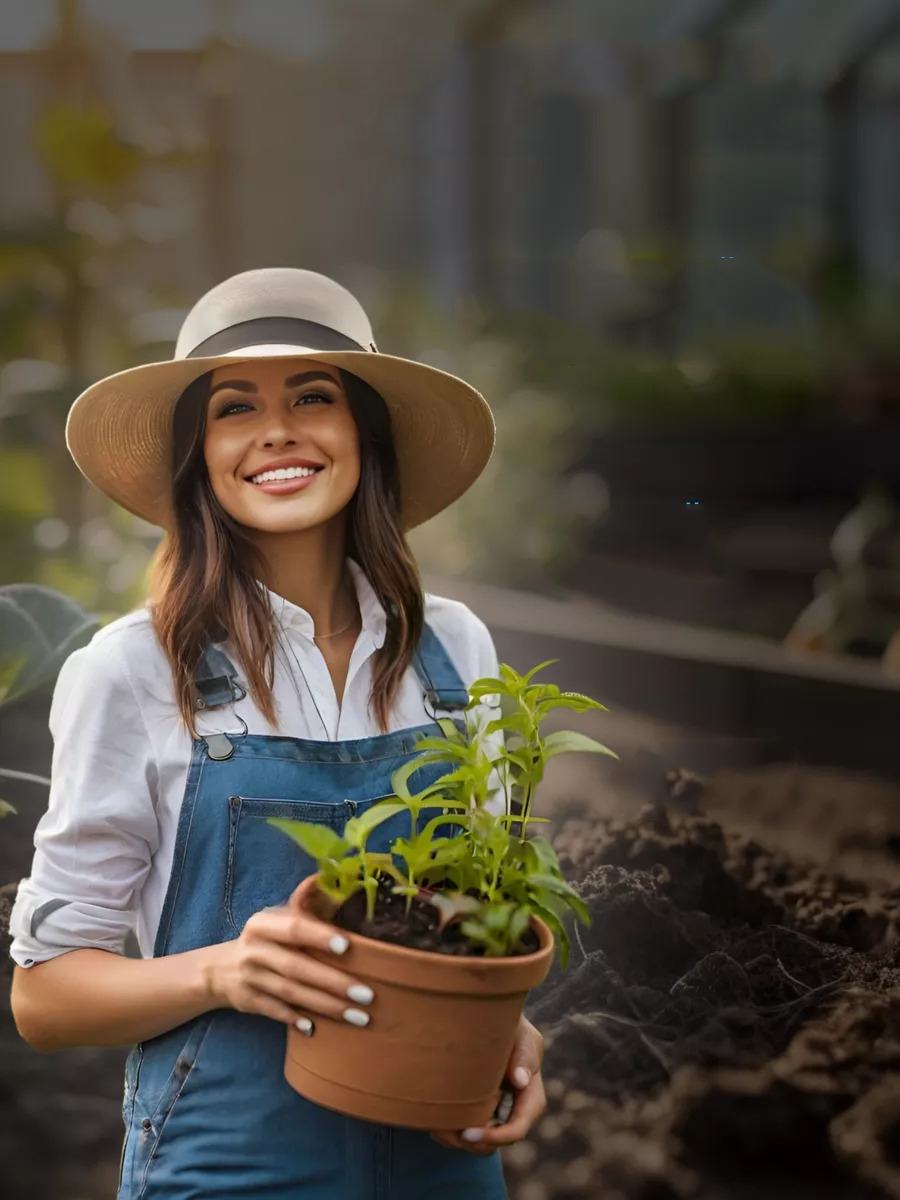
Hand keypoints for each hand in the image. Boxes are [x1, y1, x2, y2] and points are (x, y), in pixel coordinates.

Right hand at [201, 882, 374, 1031]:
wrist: (219, 969)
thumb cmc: (264, 939)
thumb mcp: (275, 918)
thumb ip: (302, 902)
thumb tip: (324, 876)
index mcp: (263, 924)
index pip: (293, 928)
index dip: (319, 936)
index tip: (347, 946)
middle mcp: (254, 950)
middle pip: (297, 967)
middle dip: (334, 982)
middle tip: (367, 995)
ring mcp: (250, 978)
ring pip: (291, 993)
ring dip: (326, 1006)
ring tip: (358, 1016)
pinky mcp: (248, 1002)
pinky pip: (276, 1012)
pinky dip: (295, 1019)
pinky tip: (316, 1028)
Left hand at [430, 1016, 545, 1154]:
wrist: (489, 1018)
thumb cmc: (508, 1026)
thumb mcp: (521, 1033)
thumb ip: (524, 1054)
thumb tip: (520, 1080)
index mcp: (529, 1097)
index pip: (518, 1127)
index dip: (496, 1137)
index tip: (469, 1132)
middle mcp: (514, 1111)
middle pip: (496, 1142)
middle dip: (472, 1142)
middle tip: (445, 1131)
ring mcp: (496, 1114)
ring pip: (479, 1143)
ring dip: (457, 1141)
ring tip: (436, 1127)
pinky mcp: (479, 1111)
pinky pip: (466, 1134)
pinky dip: (450, 1134)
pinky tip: (435, 1121)